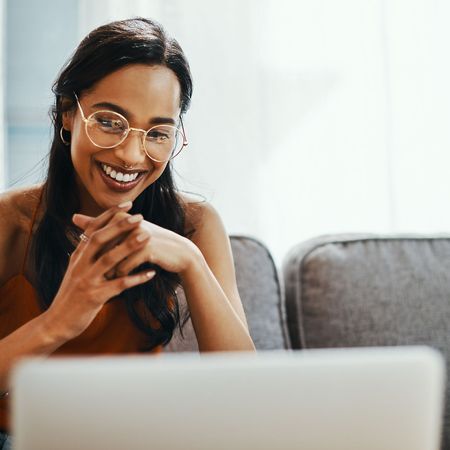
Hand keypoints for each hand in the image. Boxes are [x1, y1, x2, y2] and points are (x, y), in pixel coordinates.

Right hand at [45, 203, 155, 340]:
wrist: (58, 321)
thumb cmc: (71, 294)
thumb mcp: (75, 269)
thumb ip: (84, 251)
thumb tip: (89, 233)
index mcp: (78, 256)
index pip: (93, 229)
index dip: (109, 216)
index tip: (127, 205)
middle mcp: (80, 265)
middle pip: (100, 240)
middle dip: (120, 226)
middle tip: (139, 217)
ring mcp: (87, 281)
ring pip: (109, 260)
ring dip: (129, 247)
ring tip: (147, 237)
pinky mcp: (95, 297)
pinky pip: (119, 285)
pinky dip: (136, 278)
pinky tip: (151, 273)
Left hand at [73, 212, 201, 277]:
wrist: (178, 253)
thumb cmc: (148, 243)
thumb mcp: (124, 232)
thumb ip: (98, 223)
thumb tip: (73, 216)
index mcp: (120, 217)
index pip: (94, 235)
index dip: (90, 252)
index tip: (88, 263)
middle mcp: (128, 224)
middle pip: (101, 249)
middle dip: (98, 265)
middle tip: (98, 275)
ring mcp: (137, 236)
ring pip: (111, 260)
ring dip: (109, 273)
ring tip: (112, 279)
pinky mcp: (145, 250)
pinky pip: (124, 268)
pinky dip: (122, 277)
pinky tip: (126, 280)